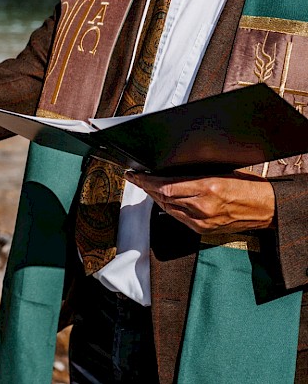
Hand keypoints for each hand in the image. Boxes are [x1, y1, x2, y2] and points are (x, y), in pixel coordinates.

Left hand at [128, 172, 275, 233]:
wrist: (266, 208)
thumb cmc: (247, 187)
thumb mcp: (220, 172)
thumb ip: (194, 174)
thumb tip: (169, 170)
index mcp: (208, 188)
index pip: (166, 186)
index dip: (147, 181)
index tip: (135, 175)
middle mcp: (203, 206)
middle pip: (163, 198)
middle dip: (147, 187)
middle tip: (136, 178)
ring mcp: (202, 221)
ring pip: (168, 208)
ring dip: (155, 197)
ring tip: (146, 186)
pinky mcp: (203, 230)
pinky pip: (178, 218)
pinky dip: (167, 207)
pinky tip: (162, 199)